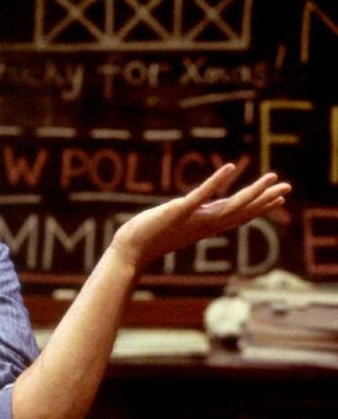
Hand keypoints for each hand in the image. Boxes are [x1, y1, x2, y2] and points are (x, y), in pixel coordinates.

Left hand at [108, 164, 290, 271]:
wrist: (130, 251)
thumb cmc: (148, 239)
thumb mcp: (176, 229)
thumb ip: (189, 220)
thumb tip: (195, 214)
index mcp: (204, 226)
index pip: (237, 216)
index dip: (258, 208)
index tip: (278, 199)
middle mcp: (204, 224)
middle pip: (241, 211)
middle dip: (265, 199)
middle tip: (287, 187)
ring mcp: (194, 218)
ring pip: (230, 205)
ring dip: (252, 191)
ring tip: (271, 177)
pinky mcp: (179, 210)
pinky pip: (201, 195)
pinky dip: (216, 181)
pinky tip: (229, 167)